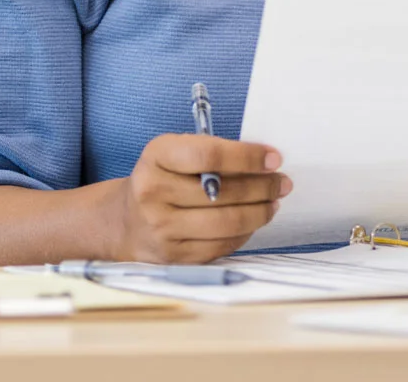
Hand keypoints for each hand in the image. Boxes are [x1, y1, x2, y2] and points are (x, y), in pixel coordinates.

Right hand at [111, 134, 292, 262]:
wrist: (126, 222)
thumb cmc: (161, 180)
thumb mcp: (174, 153)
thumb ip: (211, 153)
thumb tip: (263, 162)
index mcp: (156, 156)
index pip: (208, 155)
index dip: (247, 157)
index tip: (273, 158)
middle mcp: (153, 192)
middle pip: (222, 192)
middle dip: (262, 187)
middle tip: (281, 182)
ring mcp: (161, 228)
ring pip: (226, 222)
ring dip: (259, 212)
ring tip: (272, 202)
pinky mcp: (173, 256)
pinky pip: (221, 245)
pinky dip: (244, 233)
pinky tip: (252, 221)